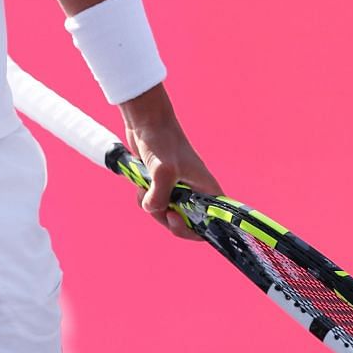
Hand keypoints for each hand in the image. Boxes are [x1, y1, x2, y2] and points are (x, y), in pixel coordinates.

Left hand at [118, 83, 219, 240]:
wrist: (147, 121)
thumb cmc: (162, 141)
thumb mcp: (162, 171)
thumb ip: (160, 197)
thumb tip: (152, 209)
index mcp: (207, 189)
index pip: (212, 223)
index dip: (195, 230)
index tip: (175, 219)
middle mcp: (195, 191)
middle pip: (185, 222)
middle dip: (166, 218)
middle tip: (156, 207)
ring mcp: (178, 188)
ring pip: (166, 213)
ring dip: (152, 207)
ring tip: (144, 189)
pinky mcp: (163, 184)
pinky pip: (155, 202)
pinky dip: (146, 198)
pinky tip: (140, 185)